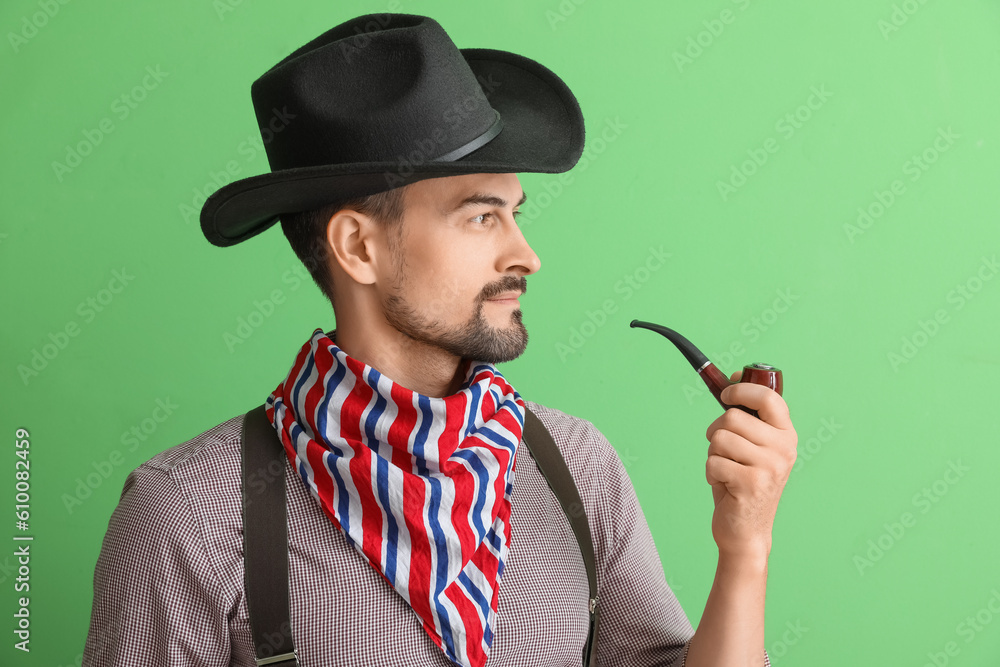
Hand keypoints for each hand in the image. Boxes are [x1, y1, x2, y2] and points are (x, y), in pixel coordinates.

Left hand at [704, 371, 796, 559]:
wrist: (746, 530)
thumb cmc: (743, 482)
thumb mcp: (752, 445)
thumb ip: (748, 414)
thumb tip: (735, 375)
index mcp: (787, 435)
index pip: (768, 398)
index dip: (742, 389)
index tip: (726, 394)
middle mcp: (784, 449)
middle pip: (732, 417)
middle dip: (717, 432)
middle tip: (724, 452)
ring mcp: (770, 467)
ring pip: (719, 438)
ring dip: (713, 454)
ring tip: (726, 470)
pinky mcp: (751, 484)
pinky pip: (713, 461)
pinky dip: (710, 472)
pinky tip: (724, 485)